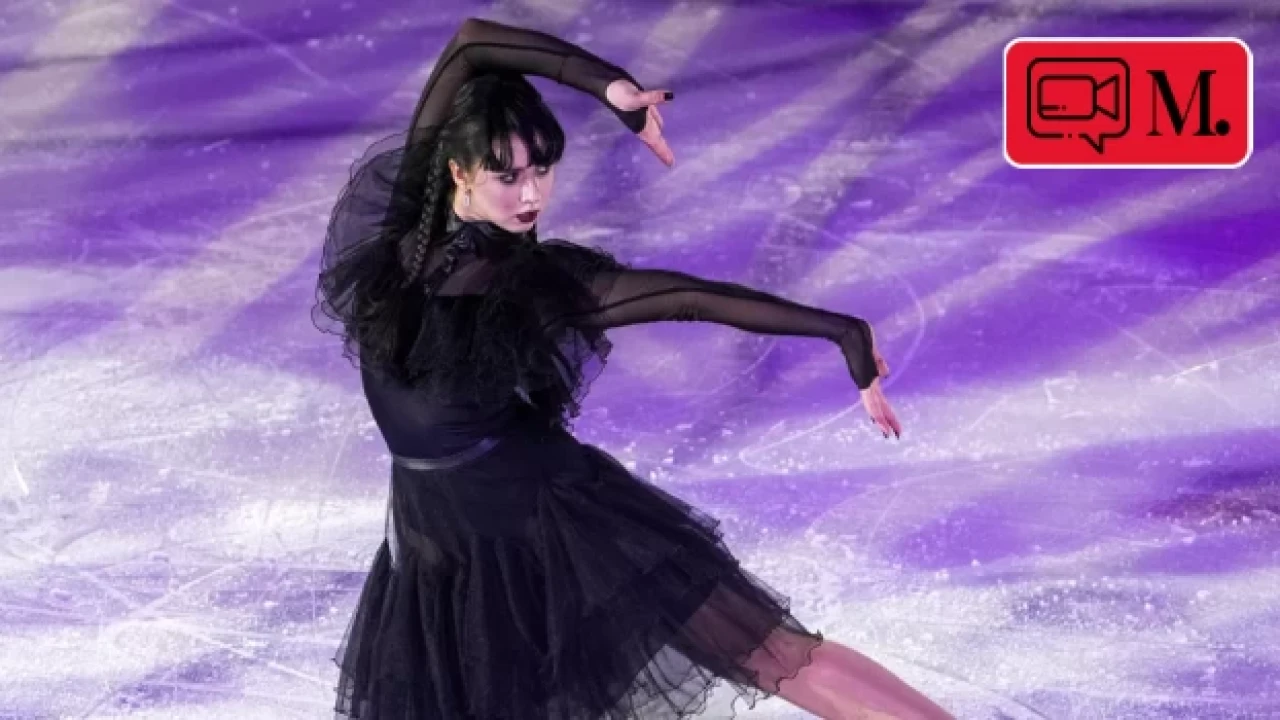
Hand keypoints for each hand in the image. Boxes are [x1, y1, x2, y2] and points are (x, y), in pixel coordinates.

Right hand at [606, 78, 673, 166]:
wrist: (608, 86)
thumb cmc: (619, 95)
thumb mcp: (636, 98)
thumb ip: (652, 98)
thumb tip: (669, 96)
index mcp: (643, 127)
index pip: (656, 144)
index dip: (663, 154)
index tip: (671, 165)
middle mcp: (643, 124)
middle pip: (656, 141)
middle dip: (663, 150)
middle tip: (671, 162)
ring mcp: (643, 115)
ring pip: (655, 130)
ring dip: (660, 139)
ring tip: (665, 147)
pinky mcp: (642, 106)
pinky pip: (653, 117)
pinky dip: (658, 122)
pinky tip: (661, 124)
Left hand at [842, 321, 900, 438]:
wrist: (850, 330)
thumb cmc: (860, 337)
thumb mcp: (873, 353)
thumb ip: (878, 363)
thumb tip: (885, 374)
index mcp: (870, 379)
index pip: (880, 400)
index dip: (886, 412)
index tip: (891, 422)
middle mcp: (867, 384)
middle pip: (879, 407)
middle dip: (888, 421)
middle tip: (894, 436)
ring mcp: (865, 383)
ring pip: (875, 407)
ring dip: (882, 421)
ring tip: (888, 434)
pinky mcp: (863, 380)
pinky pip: (869, 399)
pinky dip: (874, 411)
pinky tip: (878, 421)